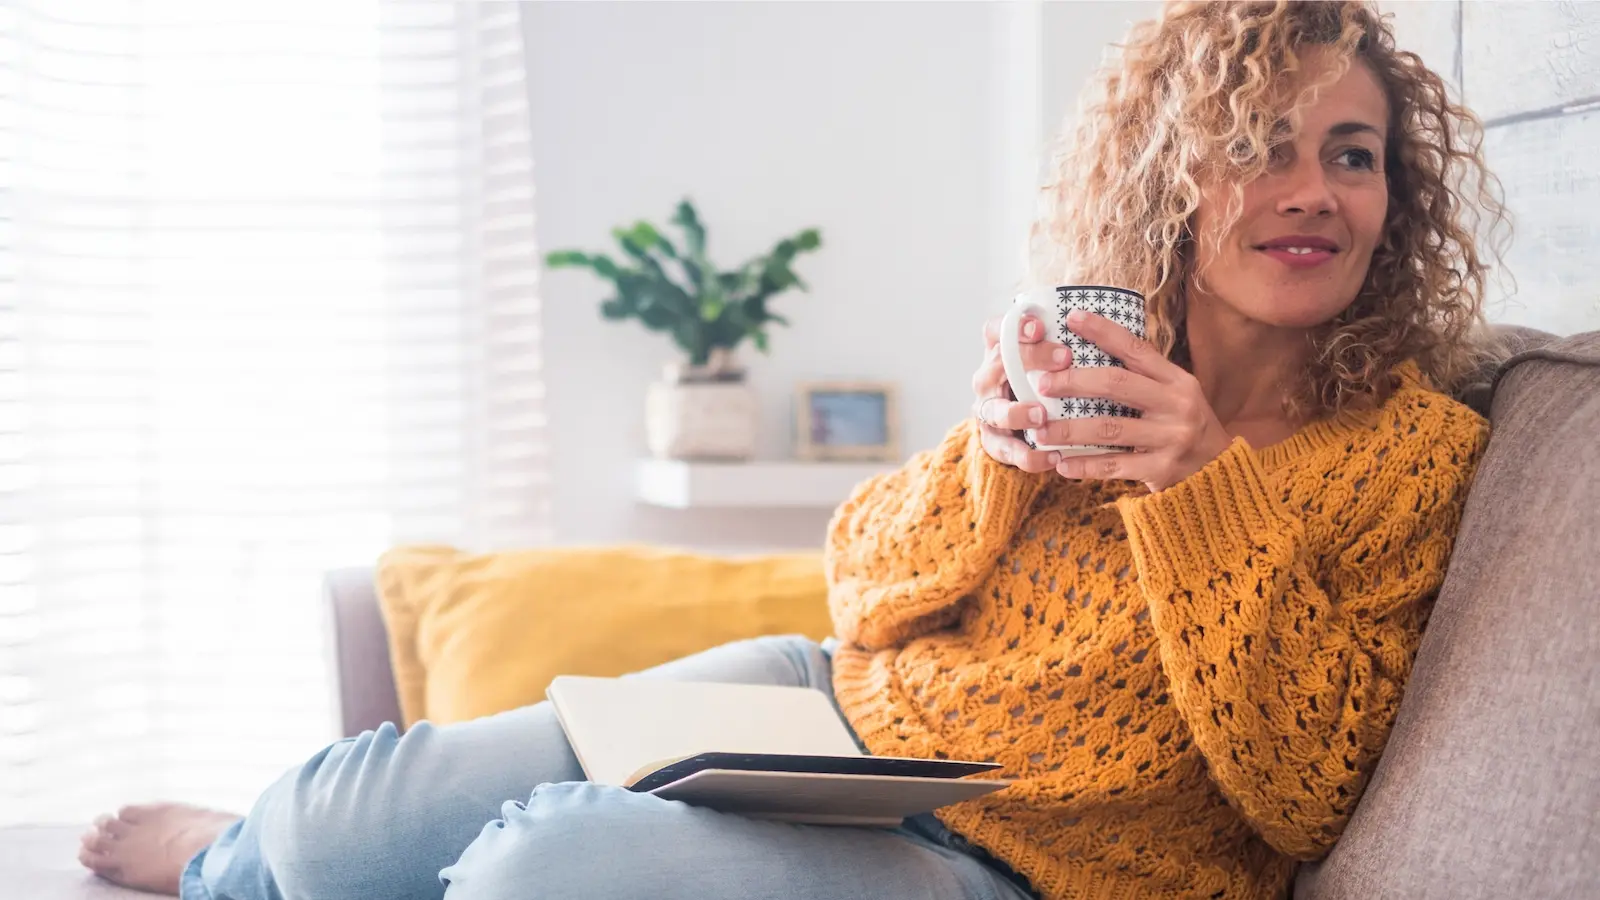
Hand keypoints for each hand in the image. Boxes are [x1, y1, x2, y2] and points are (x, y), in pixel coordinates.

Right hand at [970, 313, 1074, 472]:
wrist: (1019, 427)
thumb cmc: (1044, 384)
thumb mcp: (1050, 363)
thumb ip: (1064, 347)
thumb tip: (1109, 331)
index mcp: (999, 352)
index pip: (996, 330)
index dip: (1014, 326)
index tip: (1040, 326)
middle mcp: (988, 379)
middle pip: (998, 363)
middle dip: (1030, 359)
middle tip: (1064, 358)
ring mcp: (988, 411)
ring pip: (994, 410)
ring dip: (1017, 412)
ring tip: (1041, 416)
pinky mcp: (993, 442)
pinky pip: (1006, 450)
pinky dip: (1029, 456)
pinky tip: (1053, 457)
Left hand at [1033, 310, 1233, 491]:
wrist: (1220, 470)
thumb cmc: (1184, 425)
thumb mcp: (1174, 394)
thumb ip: (1142, 377)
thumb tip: (1091, 349)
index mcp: (1177, 381)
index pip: (1136, 349)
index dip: (1103, 331)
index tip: (1072, 318)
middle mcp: (1176, 405)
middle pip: (1117, 385)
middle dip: (1074, 382)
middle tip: (1042, 384)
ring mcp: (1170, 438)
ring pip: (1109, 429)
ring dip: (1069, 430)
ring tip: (1039, 431)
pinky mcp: (1162, 469)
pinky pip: (1114, 466)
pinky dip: (1084, 465)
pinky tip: (1061, 464)